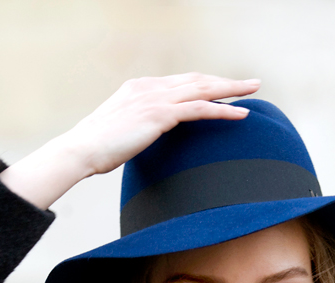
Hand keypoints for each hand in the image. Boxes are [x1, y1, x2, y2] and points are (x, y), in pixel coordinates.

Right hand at [0, 73, 259, 209]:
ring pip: (202, 89)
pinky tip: (241, 112)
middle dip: (224, 81)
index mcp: (139, 88)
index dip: (204, 84)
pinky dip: (223, 109)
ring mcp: (155, 98)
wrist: (80, 151)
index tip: (223, 87)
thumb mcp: (118, 134)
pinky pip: (199, 109)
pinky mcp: (160, 114)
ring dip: (231, 89)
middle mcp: (149, 87)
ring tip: (254, 90)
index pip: (179, 82)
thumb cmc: (95, 151)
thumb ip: (135, 130)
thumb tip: (141, 141)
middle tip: (249, 83)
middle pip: (196, 79)